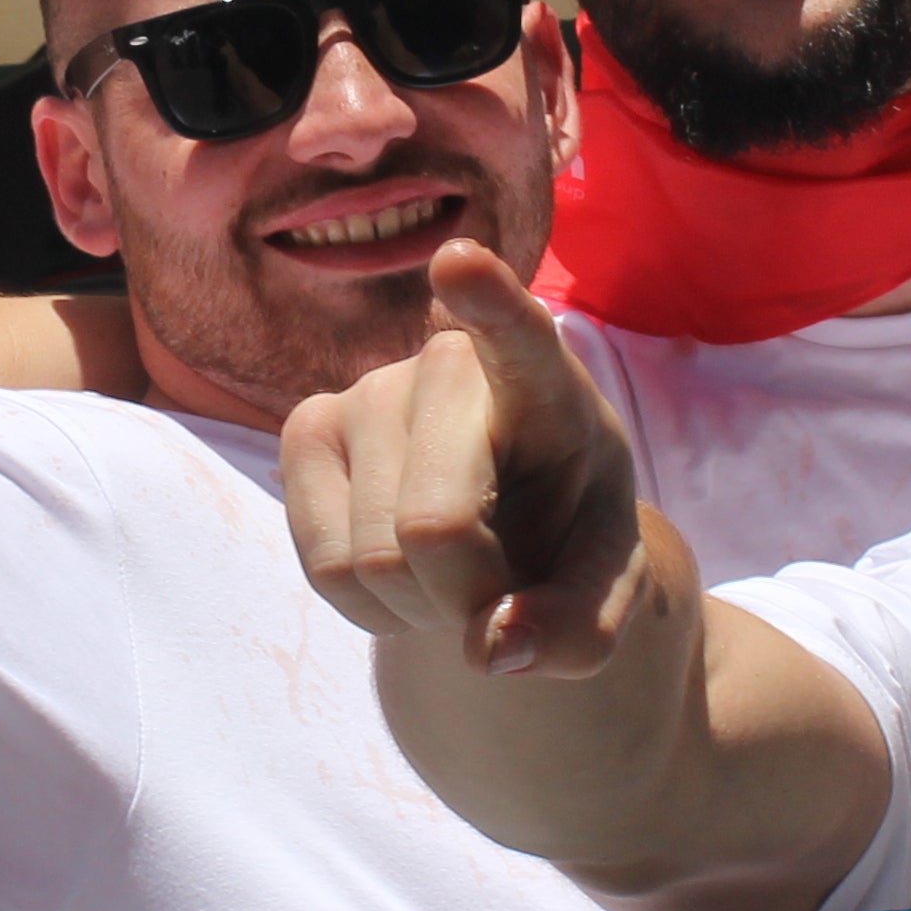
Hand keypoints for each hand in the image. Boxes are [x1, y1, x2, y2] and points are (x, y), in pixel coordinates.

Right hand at [284, 239, 652, 676]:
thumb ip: (579, 627)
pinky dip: (373, 610)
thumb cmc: (566, 537)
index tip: (461, 261)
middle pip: (434, 529)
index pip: (518, 336)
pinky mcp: (305, 432)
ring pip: (372, 561)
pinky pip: (326, 570)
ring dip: (422, 607)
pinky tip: (405, 575)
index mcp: (547, 382)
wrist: (507, 528)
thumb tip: (492, 649)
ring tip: (456, 568)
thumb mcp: (605, 588)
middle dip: (469, 596)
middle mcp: (447, 366)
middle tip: (503, 584)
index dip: (489, 303)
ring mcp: (365, 390)